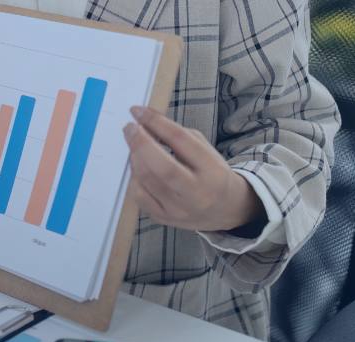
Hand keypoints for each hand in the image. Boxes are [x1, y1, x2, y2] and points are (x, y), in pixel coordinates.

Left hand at [123, 106, 262, 231]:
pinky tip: (137, 167)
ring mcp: (179, 209)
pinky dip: (134, 178)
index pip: (181, 141)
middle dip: (140, 143)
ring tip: (133, 146)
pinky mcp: (163, 218)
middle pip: (162, 167)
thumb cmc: (211, 174)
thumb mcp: (204, 151)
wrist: (225, 209)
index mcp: (212, 170)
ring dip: (135, 159)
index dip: (156, 123)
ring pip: (147, 181)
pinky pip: (139, 196)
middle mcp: (196, 193)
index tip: (138, 111)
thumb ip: (178, 137)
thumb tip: (145, 122)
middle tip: (129, 128)